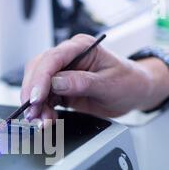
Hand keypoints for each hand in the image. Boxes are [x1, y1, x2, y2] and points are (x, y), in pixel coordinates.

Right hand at [20, 34, 168, 121]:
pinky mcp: (61, 89)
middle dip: (33, 93)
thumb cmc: (129, 82)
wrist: (135, 93)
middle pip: (38, 70)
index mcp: (81, 47)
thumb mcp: (110, 84)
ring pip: (38, 86)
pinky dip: (42, 111)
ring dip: (36, 106)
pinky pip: (45, 99)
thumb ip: (83, 82)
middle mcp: (68, 58)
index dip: (40, 78)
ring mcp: (63, 74)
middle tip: (33, 113)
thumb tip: (57, 83)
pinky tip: (46, 120)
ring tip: (41, 121)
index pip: (53, 58)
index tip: (36, 97)